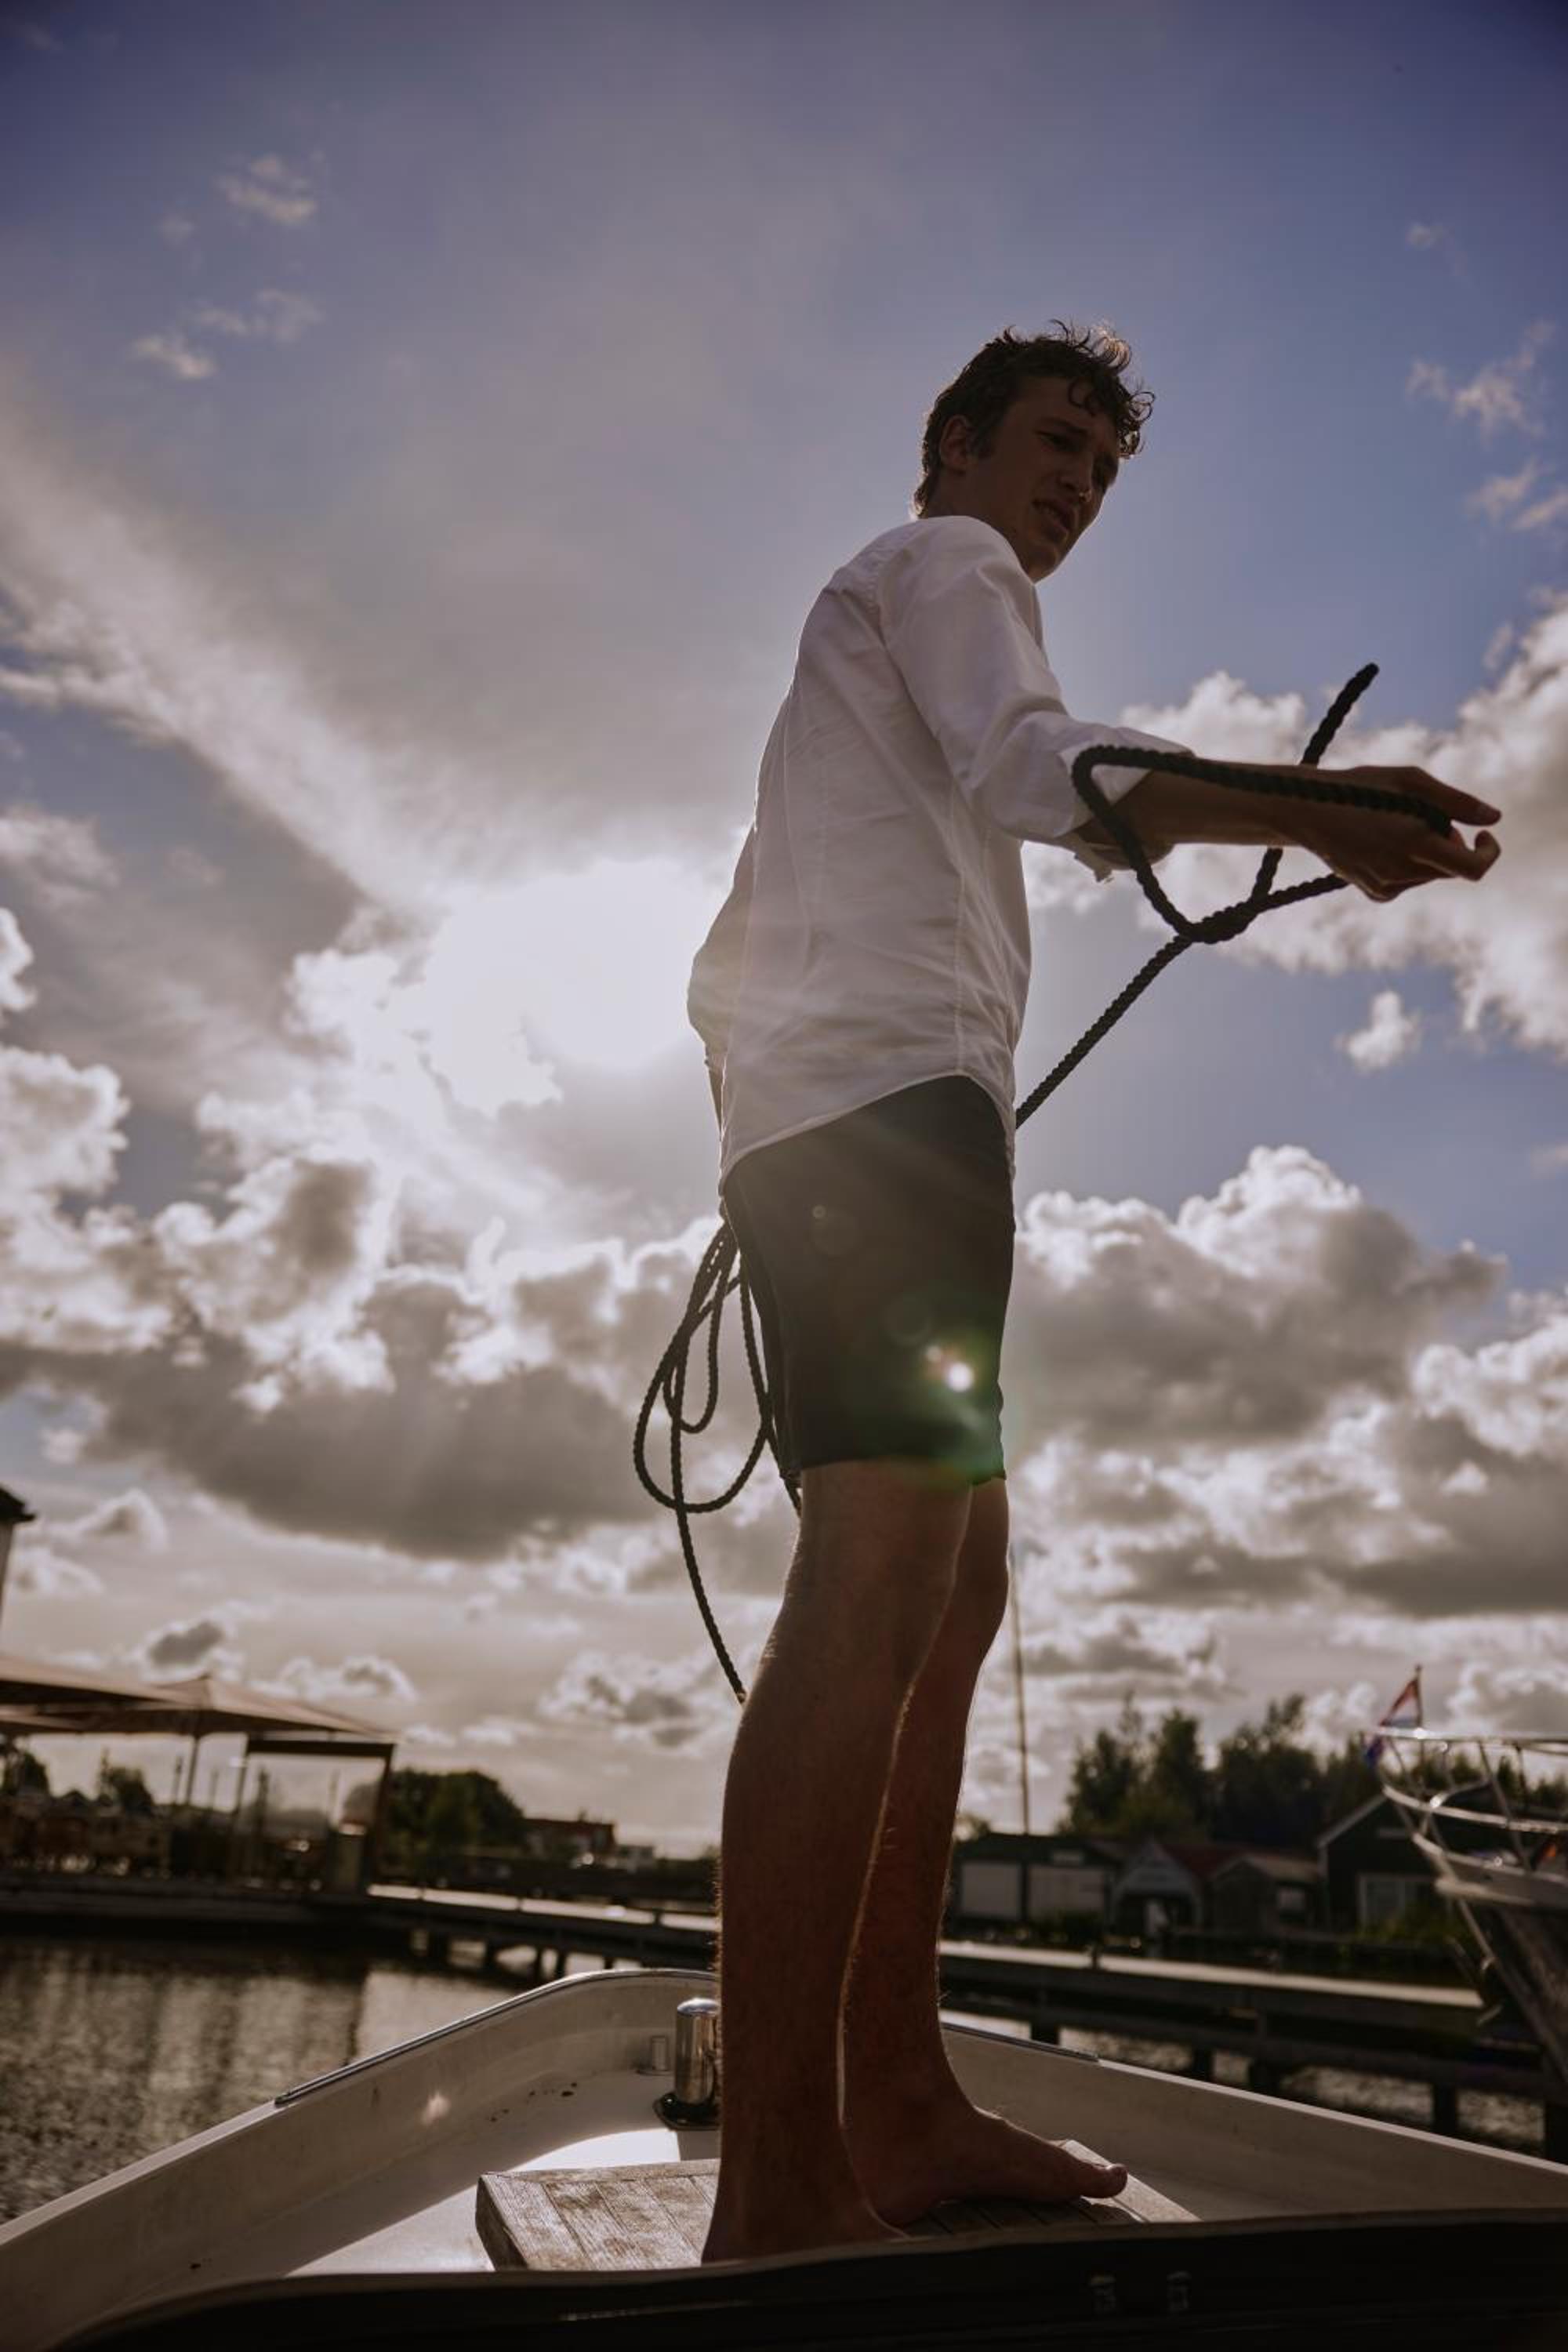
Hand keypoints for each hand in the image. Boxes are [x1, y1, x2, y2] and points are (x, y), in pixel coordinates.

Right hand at [1292, 766, 1502, 901]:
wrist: (1306, 811)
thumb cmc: (1360, 787)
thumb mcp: (1411, 781)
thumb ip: (1456, 802)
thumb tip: (1494, 819)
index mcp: (1416, 844)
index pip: (1472, 868)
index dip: (1488, 853)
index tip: (1482, 835)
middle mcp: (1402, 872)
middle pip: (1451, 866)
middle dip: (1450, 843)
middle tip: (1421, 815)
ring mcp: (1387, 886)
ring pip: (1430, 873)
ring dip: (1426, 851)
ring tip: (1393, 825)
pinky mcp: (1375, 892)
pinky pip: (1409, 882)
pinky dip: (1407, 864)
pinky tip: (1382, 843)